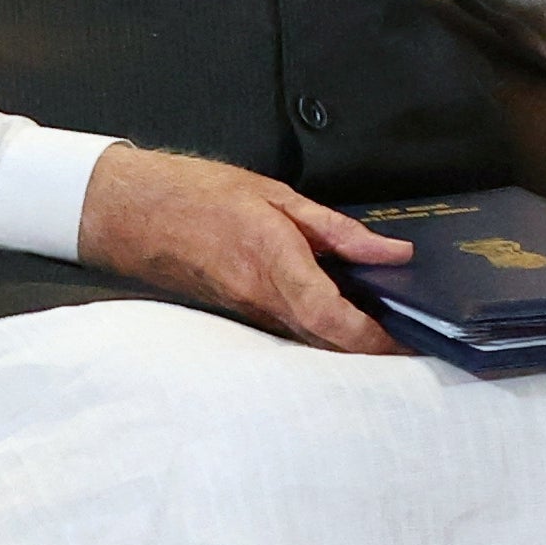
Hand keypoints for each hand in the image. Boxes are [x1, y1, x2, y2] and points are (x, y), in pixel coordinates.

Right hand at [78, 146, 410, 353]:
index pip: (332, 318)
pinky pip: (289, 331)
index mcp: (274, 263)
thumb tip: (391, 252)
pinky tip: (345, 319)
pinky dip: (322, 332)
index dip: (373, 338)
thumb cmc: (197, 195)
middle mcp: (260, 299)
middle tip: (415, 342)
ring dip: (350, 344)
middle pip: (328, 341)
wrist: (130, 212)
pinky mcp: (239, 314)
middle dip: (373, 349)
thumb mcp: (278, 197)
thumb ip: (339, 230)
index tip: (407, 341)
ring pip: (310, 341)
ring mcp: (247, 312)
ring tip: (391, 332)